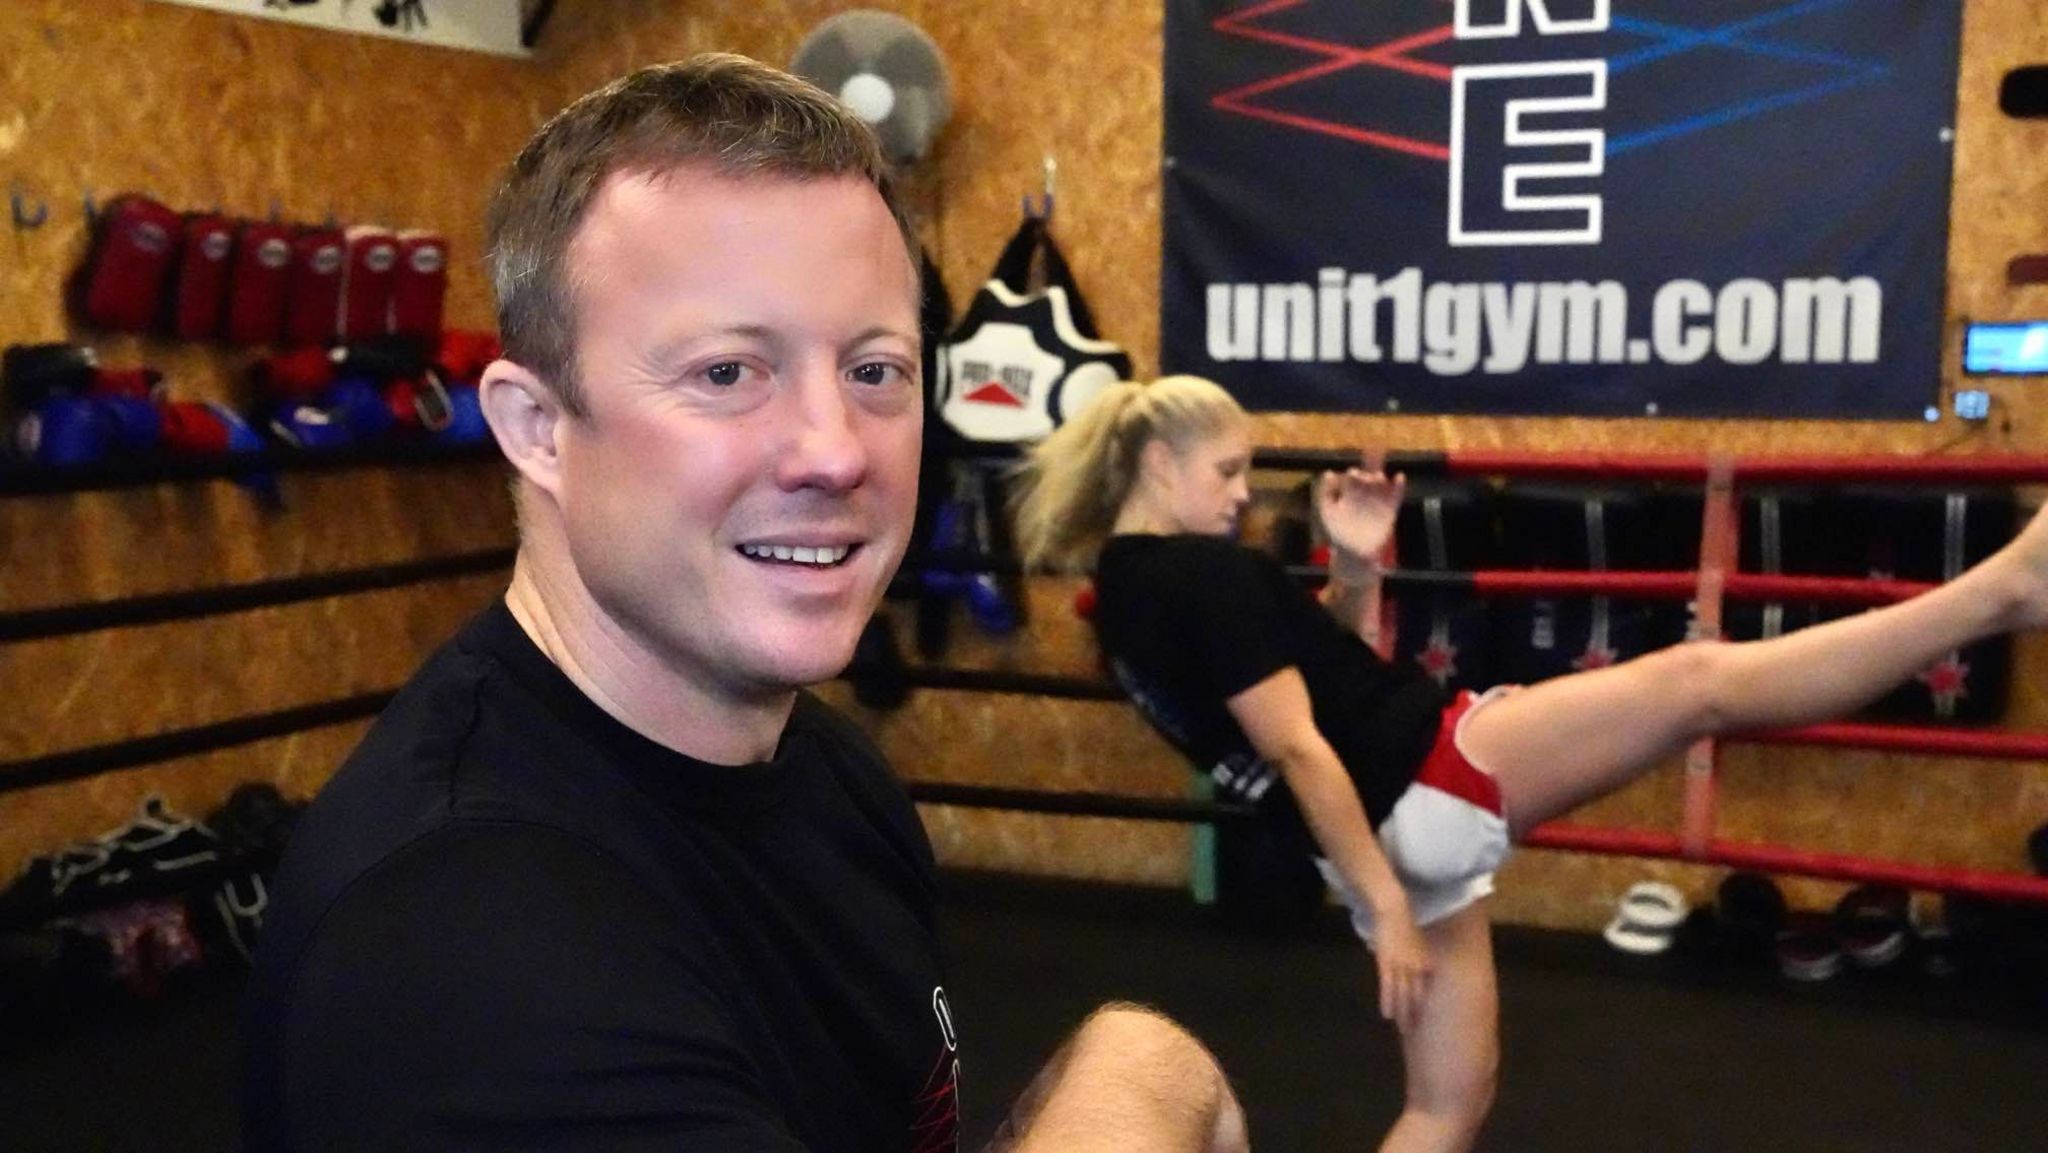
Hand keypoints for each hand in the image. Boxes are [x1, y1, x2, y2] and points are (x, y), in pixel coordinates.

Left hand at [1317, 468, 1404, 569]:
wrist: (1354, 552)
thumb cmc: (1338, 532)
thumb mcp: (1328, 511)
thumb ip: (1327, 493)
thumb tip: (1328, 473)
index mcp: (1350, 492)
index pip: (1354, 477)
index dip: (1354, 474)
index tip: (1353, 474)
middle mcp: (1365, 493)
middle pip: (1369, 477)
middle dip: (1368, 475)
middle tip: (1367, 477)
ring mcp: (1378, 500)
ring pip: (1382, 485)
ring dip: (1381, 479)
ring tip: (1379, 478)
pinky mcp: (1390, 509)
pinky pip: (1397, 495)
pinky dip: (1399, 486)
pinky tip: (1399, 477)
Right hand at [1372, 901, 1433, 1031]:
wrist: (1394, 909)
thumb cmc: (1405, 922)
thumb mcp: (1418, 942)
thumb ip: (1420, 956)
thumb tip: (1424, 969)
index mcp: (1425, 962)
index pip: (1427, 990)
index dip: (1426, 1006)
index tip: (1430, 1022)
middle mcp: (1416, 967)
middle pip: (1418, 997)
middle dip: (1417, 1015)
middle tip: (1418, 1034)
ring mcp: (1401, 966)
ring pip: (1404, 995)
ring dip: (1404, 1014)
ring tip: (1404, 1030)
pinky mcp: (1386, 963)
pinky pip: (1388, 987)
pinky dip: (1387, 1002)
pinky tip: (1387, 1016)